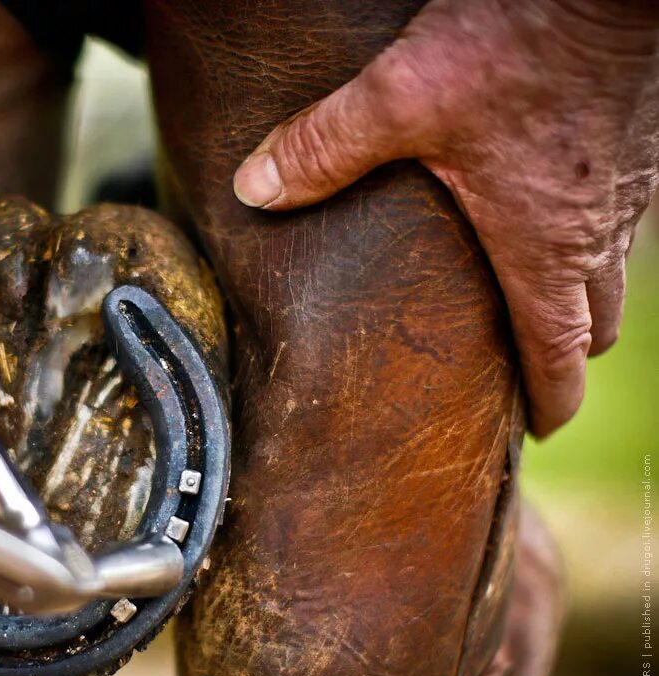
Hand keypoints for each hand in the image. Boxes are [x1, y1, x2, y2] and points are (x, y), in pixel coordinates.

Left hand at [233, 0, 658, 436]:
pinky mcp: (637, 147)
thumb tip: (255, 188)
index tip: (534, 429)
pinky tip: (549, 208)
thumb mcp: (400, 99)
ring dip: (577, 296)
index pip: (560, 354)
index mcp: (544, 246)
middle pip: (597, 324)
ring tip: (531, 301)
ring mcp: (628, 191)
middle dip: (565, 356)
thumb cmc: (517, 44)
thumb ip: (323, 149)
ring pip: (612, 271)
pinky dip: (587, 235)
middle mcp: (598, 230)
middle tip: (527, 374)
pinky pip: (618, 215)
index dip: (550, 401)